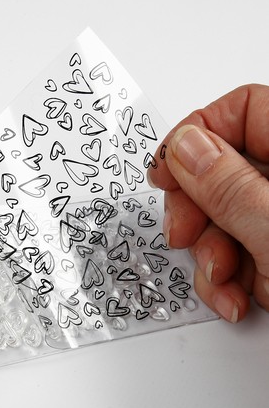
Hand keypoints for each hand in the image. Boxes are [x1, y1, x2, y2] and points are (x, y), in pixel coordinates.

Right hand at [147, 84, 268, 321]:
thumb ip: (229, 186)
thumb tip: (185, 147)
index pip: (243, 111)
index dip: (195, 136)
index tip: (165, 170)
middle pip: (223, 170)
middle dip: (195, 210)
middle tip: (182, 234)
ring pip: (222, 218)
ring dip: (209, 256)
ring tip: (223, 282)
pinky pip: (234, 252)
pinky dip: (226, 279)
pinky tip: (237, 296)